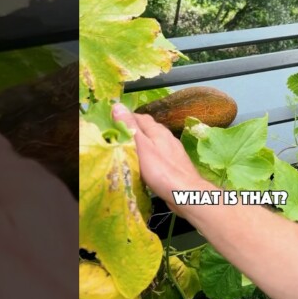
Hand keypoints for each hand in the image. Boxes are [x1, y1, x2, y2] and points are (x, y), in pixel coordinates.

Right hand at [110, 103, 215, 219]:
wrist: (186, 193)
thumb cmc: (161, 170)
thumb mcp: (142, 147)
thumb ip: (130, 128)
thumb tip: (117, 106)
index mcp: (158, 130)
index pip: (139, 117)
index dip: (125, 118)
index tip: (111, 123)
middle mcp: (167, 137)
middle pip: (148, 128)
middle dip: (133, 130)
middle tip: (117, 137)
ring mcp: (173, 150)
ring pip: (154, 141)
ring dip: (142, 143)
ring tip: (128, 150)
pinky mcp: (175, 163)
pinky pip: (159, 154)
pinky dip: (149, 155)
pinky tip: (145, 163)